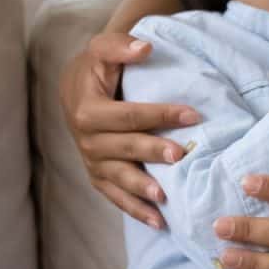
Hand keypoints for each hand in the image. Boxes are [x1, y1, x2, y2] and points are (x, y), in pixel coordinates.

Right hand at [59, 32, 199, 228]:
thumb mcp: (104, 48)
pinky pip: (114, 196)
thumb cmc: (97, 66)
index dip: (159, 114)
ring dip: (140, 190)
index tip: (192, 115)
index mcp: (87, 109)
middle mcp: (86, 140)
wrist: (76, 86)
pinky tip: (159, 222)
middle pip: (124, 148)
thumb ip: (121, 47)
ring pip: (118, 178)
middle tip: (182, 156)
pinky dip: (134, 210)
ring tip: (164, 197)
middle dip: (153, 152)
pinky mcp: (98, 175)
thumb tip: (145, 48)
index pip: (128, 115)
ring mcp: (91, 161)